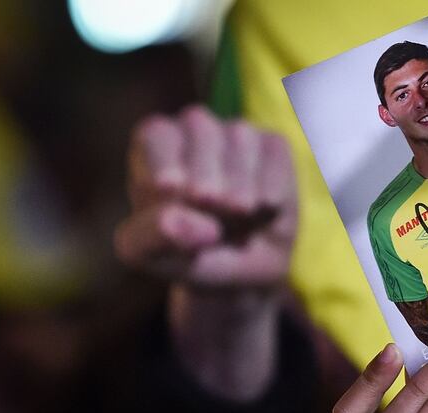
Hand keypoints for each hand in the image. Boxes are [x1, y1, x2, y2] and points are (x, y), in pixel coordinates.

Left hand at [114, 105, 295, 286]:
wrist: (241, 269)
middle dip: (206, 175)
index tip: (172, 190)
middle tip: (211, 208)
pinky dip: (270, 187)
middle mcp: (194, 131)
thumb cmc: (186, 252)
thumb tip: (177, 222)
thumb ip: (153, 237)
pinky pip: (274, 154)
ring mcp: (237, 134)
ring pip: (239, 138)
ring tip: (237, 219)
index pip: (158, 134)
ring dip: (240, 187)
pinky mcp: (273, 146)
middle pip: (199, 128)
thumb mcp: (154, 254)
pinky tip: (264, 210)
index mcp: (154, 146)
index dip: (166, 160)